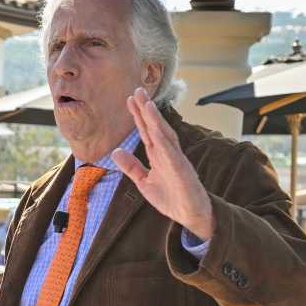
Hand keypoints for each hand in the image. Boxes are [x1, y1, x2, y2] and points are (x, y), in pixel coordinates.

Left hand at [111, 88, 213, 241]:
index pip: (147, 131)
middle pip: (156, 128)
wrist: (190, 215)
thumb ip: (131, 167)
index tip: (129, 99)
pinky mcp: (183, 171)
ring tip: (147, 104)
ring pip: (165, 136)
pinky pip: (173, 154)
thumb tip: (115, 151)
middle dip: (146, 110)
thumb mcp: (144, 182)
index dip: (138, 116)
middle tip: (137, 91)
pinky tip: (156, 130)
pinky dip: (164, 141)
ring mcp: (177, 160)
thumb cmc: (171, 197)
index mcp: (159, 155)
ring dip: (156, 120)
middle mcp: (168, 153)